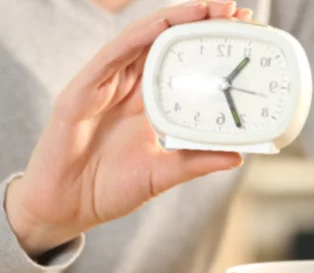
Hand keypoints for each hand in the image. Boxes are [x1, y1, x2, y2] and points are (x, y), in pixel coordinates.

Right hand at [5, 1, 255, 257]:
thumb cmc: (110, 188)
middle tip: (234, 10)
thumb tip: (238, 155)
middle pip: (165, 41)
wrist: (67, 209)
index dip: (208, 43)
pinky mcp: (81, 92)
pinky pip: (111, 57)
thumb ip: (198, 161)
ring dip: (173, 20)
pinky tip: (160, 26)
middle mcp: (129, 86)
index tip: (243, 30)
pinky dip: (136, 38)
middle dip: (199, 21)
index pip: (182, 60)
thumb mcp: (165, 173)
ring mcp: (105, 85)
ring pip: (140, 39)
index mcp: (149, 101)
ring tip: (206, 8)